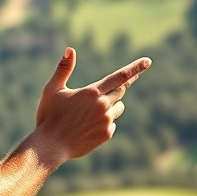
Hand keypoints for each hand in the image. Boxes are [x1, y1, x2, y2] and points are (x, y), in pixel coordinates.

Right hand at [34, 47, 151, 162]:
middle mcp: (102, 105)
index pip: (120, 76)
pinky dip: (104, 123)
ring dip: (110, 106)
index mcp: (92, 92)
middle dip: (114, 89)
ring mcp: (106, 120)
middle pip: (120, 91)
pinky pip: (112, 123)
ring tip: (88, 114)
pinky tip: (87, 127)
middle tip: (98, 96)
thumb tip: (70, 49)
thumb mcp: (52, 89)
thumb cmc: (48, 116)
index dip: (135, 68)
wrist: (50, 145)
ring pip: (118, 107)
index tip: (148, 61)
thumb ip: (63, 69)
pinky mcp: (106, 134)